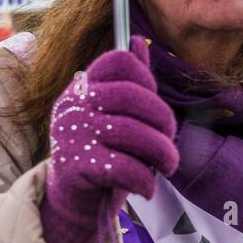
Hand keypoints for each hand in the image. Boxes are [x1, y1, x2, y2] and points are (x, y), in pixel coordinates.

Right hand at [40, 36, 178, 242]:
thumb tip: (139, 42)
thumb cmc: (100, 152)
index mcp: (83, 86)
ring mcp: (72, 133)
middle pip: (131, 96)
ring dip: (162, 152)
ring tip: (168, 166)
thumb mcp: (112, 115)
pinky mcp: (76, 165)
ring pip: (133, 132)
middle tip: (171, 142)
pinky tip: (148, 188)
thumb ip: (128, 82)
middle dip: (163, 120)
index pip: (117, 61)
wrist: (71, 200)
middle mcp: (74, 104)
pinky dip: (145, 180)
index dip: (146, 78)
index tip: (156, 104)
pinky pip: (124, 167)